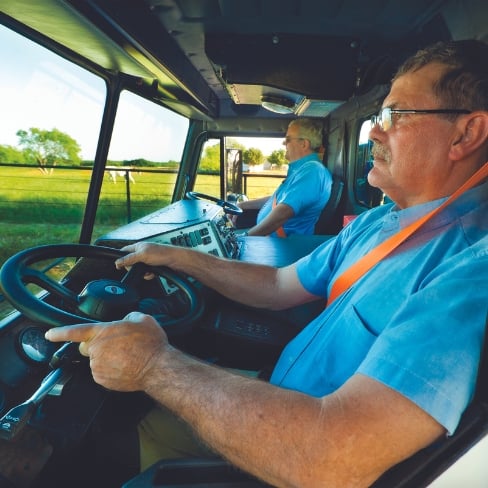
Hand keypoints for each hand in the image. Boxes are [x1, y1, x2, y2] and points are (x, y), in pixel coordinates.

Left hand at [45, 312, 167, 391]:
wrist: (157, 367)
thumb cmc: (151, 344)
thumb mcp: (143, 319)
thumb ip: (128, 317)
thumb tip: (126, 321)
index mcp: (102, 332)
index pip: (75, 331)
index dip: (59, 332)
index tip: (50, 334)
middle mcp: (96, 350)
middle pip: (87, 347)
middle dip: (96, 345)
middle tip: (115, 345)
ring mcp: (98, 367)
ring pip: (96, 361)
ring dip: (106, 358)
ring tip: (126, 356)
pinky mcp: (103, 380)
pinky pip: (102, 373)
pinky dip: (111, 370)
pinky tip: (125, 366)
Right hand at [115, 242, 173, 278]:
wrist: (175, 260)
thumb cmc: (161, 253)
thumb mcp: (142, 255)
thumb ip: (129, 258)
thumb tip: (118, 262)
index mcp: (138, 247)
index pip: (124, 251)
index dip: (121, 258)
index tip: (119, 265)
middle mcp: (142, 253)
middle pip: (131, 263)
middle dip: (134, 268)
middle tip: (138, 268)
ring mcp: (148, 260)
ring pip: (138, 270)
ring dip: (142, 273)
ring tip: (147, 271)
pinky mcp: (153, 266)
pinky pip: (146, 273)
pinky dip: (148, 275)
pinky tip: (152, 273)